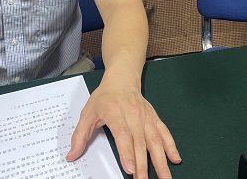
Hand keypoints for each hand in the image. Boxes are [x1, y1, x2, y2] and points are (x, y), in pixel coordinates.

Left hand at [66, 76, 180, 178]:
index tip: (130, 169)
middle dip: (143, 164)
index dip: (127, 152)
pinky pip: (164, 132)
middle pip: (140, 141)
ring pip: (155, 140)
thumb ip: (79, 135)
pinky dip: (171, 146)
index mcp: (115, 112)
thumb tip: (72, 155)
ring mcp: (146, 117)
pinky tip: (175, 159)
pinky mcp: (154, 118)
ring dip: (160, 160)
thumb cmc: (105, 97)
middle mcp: (133, 114)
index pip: (123, 134)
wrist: (122, 78)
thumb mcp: (88, 113)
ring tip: (165, 177)